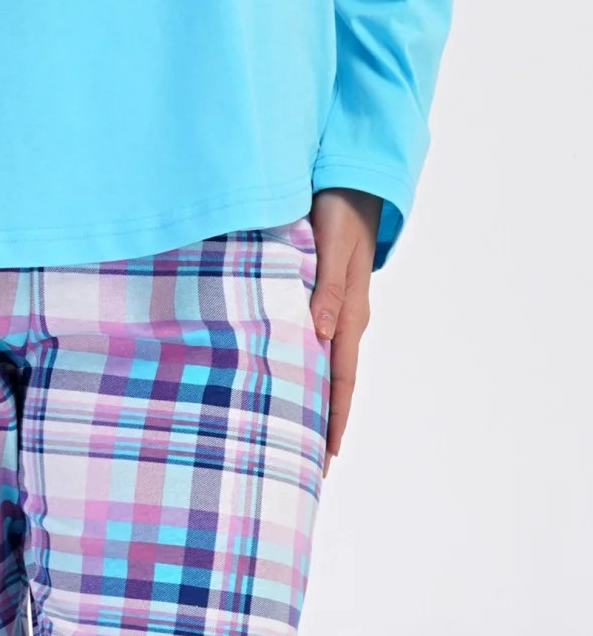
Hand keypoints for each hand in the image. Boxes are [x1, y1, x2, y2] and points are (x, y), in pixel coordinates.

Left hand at [308, 187, 381, 473]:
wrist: (353, 175)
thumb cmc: (341, 206)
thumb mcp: (334, 243)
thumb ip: (327, 286)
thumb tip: (320, 336)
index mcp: (351, 311)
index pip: (341, 377)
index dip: (333, 418)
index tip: (324, 458)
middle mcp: (345, 315)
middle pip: (333, 377)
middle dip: (321, 418)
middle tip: (305, 461)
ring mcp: (335, 303)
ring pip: (322, 358)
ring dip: (310, 391)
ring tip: (291, 425)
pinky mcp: (321, 287)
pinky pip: (312, 332)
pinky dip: (301, 357)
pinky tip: (283, 365)